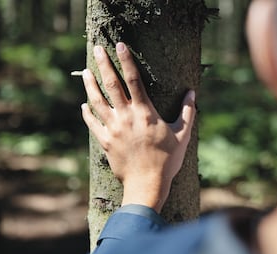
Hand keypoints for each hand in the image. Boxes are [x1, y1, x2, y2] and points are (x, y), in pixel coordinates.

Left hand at [81, 42, 195, 212]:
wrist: (147, 185)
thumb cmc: (168, 161)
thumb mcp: (182, 135)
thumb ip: (187, 112)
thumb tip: (192, 93)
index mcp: (145, 113)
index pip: (134, 80)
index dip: (127, 61)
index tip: (120, 46)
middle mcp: (126, 117)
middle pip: (112, 85)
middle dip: (104, 65)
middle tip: (97, 48)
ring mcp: (113, 129)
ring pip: (97, 101)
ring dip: (90, 85)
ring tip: (85, 72)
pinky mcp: (105, 142)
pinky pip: (93, 123)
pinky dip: (87, 113)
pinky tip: (84, 104)